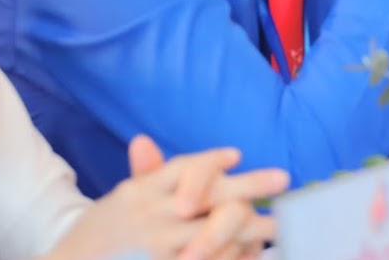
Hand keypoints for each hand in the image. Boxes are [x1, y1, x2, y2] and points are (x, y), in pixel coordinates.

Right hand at [45, 136, 286, 259]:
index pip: (183, 168)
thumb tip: (144, 141)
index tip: (237, 155)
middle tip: (282, 178)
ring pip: (218, 233)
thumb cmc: (105, 236)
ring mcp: (161, 250)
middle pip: (212, 197)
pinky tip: (250, 253)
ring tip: (276, 224)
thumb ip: (145, 174)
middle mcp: (153, 218)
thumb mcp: (121, 202)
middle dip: (251, 186)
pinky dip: (233, 257)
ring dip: (252, 227)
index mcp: (141, 193)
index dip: (211, 162)